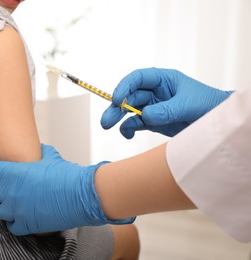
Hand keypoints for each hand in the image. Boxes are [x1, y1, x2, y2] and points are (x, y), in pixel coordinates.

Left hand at [0, 144, 134, 234]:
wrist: (80, 195)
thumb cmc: (66, 175)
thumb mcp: (51, 157)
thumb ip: (40, 152)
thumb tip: (39, 149)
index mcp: (12, 173)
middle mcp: (10, 192)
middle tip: (8, 186)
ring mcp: (16, 210)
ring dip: (5, 206)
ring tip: (14, 202)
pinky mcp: (25, 224)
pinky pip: (11, 226)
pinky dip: (15, 222)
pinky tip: (22, 216)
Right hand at [101, 68, 232, 137]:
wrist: (217, 125)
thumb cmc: (208, 105)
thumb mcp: (188, 105)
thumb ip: (166, 110)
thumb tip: (145, 115)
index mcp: (163, 80)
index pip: (138, 79)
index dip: (124, 86)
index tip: (116, 99)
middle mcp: (154, 93)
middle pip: (129, 97)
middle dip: (116, 107)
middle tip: (107, 119)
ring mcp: (152, 108)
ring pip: (129, 111)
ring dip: (118, 118)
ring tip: (108, 126)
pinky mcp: (153, 122)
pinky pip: (135, 124)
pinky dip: (129, 129)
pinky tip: (128, 135)